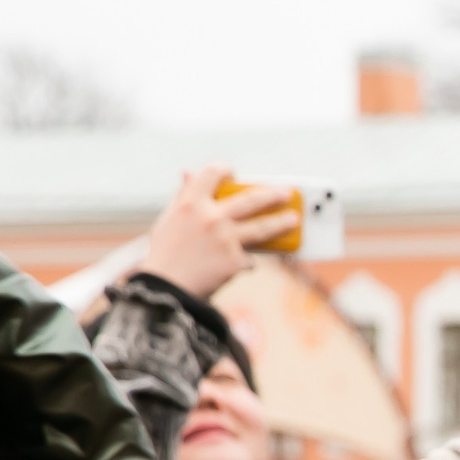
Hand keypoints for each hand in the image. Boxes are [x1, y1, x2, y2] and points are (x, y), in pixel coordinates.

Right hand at [135, 165, 294, 300]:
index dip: (223, 170)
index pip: (212, 174)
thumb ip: (182, 196)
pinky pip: (250, 258)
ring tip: (294, 219)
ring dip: (282, 222)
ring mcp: (226, 239)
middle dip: (272, 195)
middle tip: (287, 193)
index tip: (233, 173)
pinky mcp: (235, 261)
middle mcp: (211, 217)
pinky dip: (248, 260)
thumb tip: (188, 172)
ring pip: (262, 227)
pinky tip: (244, 263)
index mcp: (190, 203)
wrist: (165, 289)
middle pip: (250, 200)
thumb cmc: (165, 254)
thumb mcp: (168, 220)